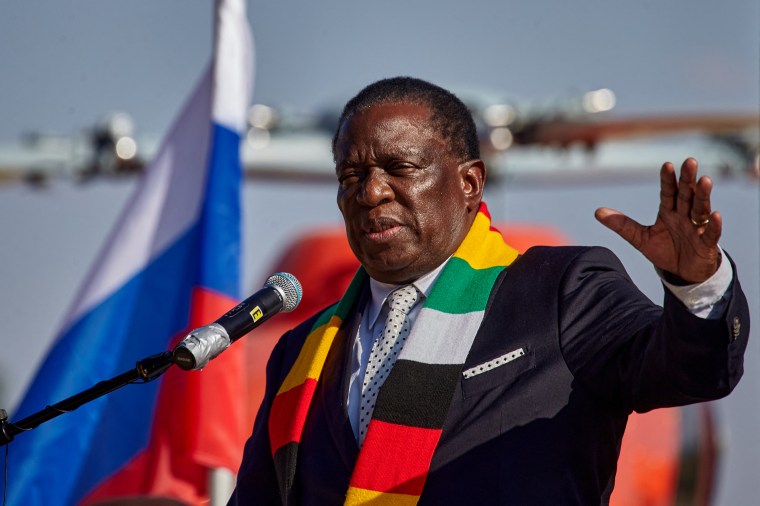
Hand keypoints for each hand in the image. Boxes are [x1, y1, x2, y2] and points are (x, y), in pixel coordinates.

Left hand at [595, 158, 720, 283]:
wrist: (683, 273)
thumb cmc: (665, 250)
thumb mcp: (640, 238)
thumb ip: (622, 224)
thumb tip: (597, 212)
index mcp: (669, 212)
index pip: (668, 192)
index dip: (668, 180)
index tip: (666, 165)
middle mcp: (684, 216)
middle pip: (686, 194)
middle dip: (688, 179)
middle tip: (690, 161)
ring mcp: (697, 229)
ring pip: (701, 209)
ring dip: (703, 195)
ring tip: (705, 180)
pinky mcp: (707, 244)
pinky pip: (712, 234)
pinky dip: (715, 225)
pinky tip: (716, 215)